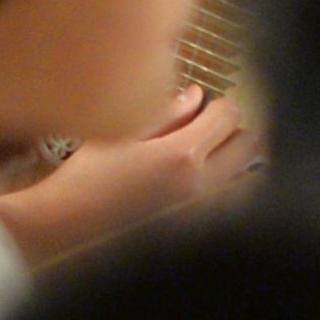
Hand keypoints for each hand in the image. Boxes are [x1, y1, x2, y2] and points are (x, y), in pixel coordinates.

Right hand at [25, 85, 254, 247]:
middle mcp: (204, 182)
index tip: (202, 104)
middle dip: (230, 129)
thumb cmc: (87, 176)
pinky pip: (224, 190)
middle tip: (203, 126)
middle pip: (248, 144)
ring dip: (226, 153)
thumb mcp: (120, 133)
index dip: (218, 104)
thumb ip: (165, 112)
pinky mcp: (198, 221)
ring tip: (194, 151)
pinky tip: (186, 178)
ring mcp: (203, 205)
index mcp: (183, 154)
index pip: (228, 117)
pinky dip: (217, 177)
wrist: (71, 224)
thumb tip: (195, 96)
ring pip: (241, 168)